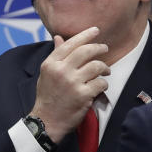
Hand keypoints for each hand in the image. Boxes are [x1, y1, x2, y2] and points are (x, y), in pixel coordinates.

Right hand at [31, 27, 109, 141]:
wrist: (47, 121)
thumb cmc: (48, 97)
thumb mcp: (46, 74)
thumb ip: (55, 55)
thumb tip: (59, 37)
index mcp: (51, 64)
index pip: (71, 43)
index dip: (85, 35)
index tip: (96, 30)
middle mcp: (61, 71)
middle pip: (86, 51)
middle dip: (99, 48)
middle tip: (105, 48)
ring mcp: (72, 83)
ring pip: (96, 66)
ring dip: (104, 67)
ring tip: (106, 71)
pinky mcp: (83, 95)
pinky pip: (100, 83)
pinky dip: (104, 84)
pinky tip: (101, 86)